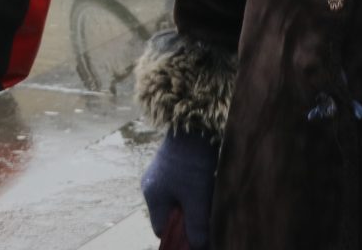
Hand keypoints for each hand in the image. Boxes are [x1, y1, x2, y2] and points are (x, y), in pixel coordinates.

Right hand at [140, 130, 217, 249]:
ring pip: (178, 200)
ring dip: (193, 205)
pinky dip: (194, 191)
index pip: (161, 229)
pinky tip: (206, 184)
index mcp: (153, 196)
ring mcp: (161, 173)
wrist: (196, 124)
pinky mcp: (172, 163)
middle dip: (188, 220)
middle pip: (170, 215)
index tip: (197, 238)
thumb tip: (198, 246)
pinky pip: (181, 186)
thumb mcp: (197, 198)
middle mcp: (153, 184)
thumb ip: (196, 225)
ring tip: (208, 198)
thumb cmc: (193, 163)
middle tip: (206, 219)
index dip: (178, 237)